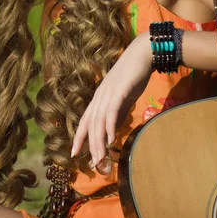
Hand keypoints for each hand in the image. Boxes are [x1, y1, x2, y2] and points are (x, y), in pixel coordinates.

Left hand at [71, 32, 151, 168]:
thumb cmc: (133, 76)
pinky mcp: (118, 90)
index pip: (84, 120)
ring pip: (98, 120)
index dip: (79, 137)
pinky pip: (111, 111)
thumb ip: (117, 113)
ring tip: (100, 157)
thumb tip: (113, 131)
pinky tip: (112, 139)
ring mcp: (107, 92)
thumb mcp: (123, 99)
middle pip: (90, 123)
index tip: (74, 153)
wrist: (142, 54)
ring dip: (99, 140)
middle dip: (90, 144)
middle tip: (92, 163)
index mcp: (99, 98)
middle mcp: (99, 96)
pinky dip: (110, 126)